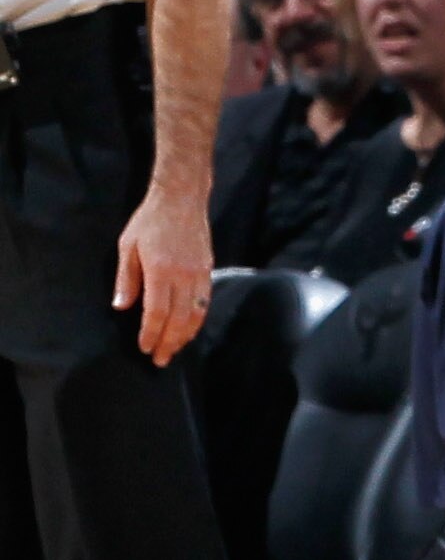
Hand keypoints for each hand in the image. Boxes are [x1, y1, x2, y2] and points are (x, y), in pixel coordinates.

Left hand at [114, 182, 213, 366]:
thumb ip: (126, 278)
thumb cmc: (150, 221)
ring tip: (175, 349)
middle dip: (169, 343)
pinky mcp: (208, 270)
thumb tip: (121, 306)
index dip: (151, 334)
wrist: (182, 198)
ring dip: (185, 336)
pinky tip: (188, 328)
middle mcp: (183, 275)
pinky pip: (205, 302)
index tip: (144, 348)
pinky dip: (197, 320)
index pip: (157, 313)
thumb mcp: (128, 246)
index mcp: (161, 270)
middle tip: (160, 360)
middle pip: (179, 320)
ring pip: (196, 314)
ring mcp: (199, 273)